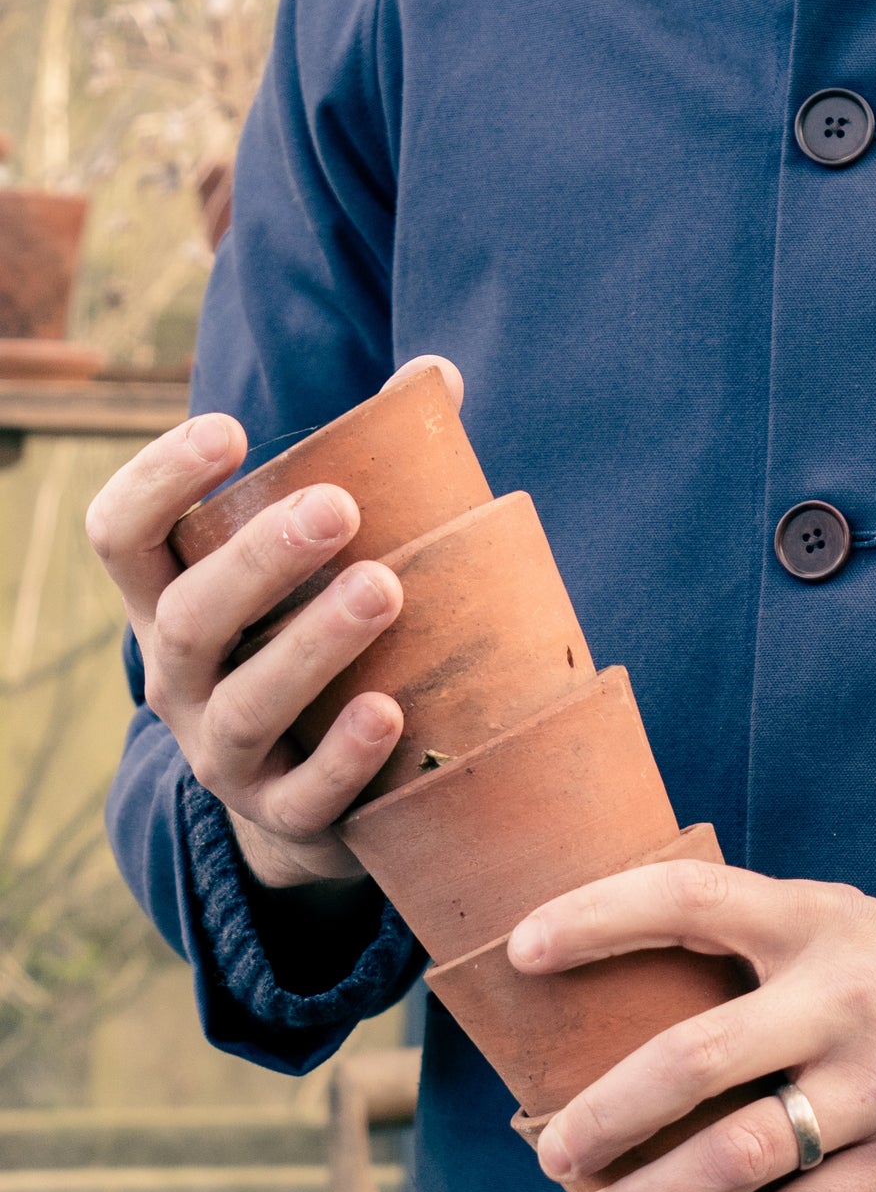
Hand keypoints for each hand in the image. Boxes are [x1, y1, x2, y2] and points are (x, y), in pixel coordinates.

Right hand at [84, 361, 455, 887]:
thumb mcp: (320, 569)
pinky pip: (306, 794)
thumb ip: (370, 471)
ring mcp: (224, 754)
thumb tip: (438, 373)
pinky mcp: (284, 818)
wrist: (320, 799)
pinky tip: (391, 710)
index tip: (228, 430)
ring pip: (248, 703)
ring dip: (313, 644)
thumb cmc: (320, 644)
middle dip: (258, 560)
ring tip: (384, 589)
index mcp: (172, 602)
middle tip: (338, 506)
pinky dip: (345, 754)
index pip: (122, 536)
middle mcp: (179, 679)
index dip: (157, 480)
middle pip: (186, 618)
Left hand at [510, 865, 875, 1191]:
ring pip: (740, 1156)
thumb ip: (751, 936)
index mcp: (815, 921)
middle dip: (605, 1116)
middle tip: (553, 1151)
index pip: (689, 901)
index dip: (598, 918)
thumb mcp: (845, 924)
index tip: (522, 950)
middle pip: (695, 1058)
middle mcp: (844, 997)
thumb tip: (608, 973)